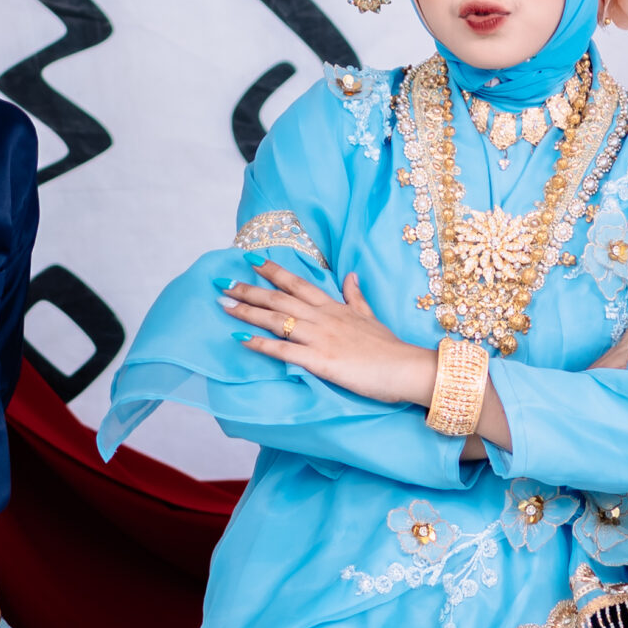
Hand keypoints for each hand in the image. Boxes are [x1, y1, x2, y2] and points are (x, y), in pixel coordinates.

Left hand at [220, 259, 436, 406]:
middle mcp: (323, 317)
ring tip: (224, 305)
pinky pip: (285, 350)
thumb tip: (351, 276)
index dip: (273, 271)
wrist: (405, 367)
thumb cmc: (389, 347)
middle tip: (222, 282)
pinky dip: (261, 345)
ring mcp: (321, 337)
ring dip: (248, 312)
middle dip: (249, 290)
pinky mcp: (321, 360)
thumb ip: (355, 297)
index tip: (251, 260)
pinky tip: (241, 340)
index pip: (298, 283)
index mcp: (334, 307)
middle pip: (279, 299)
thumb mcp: (370, 316)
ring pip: (277, 320)